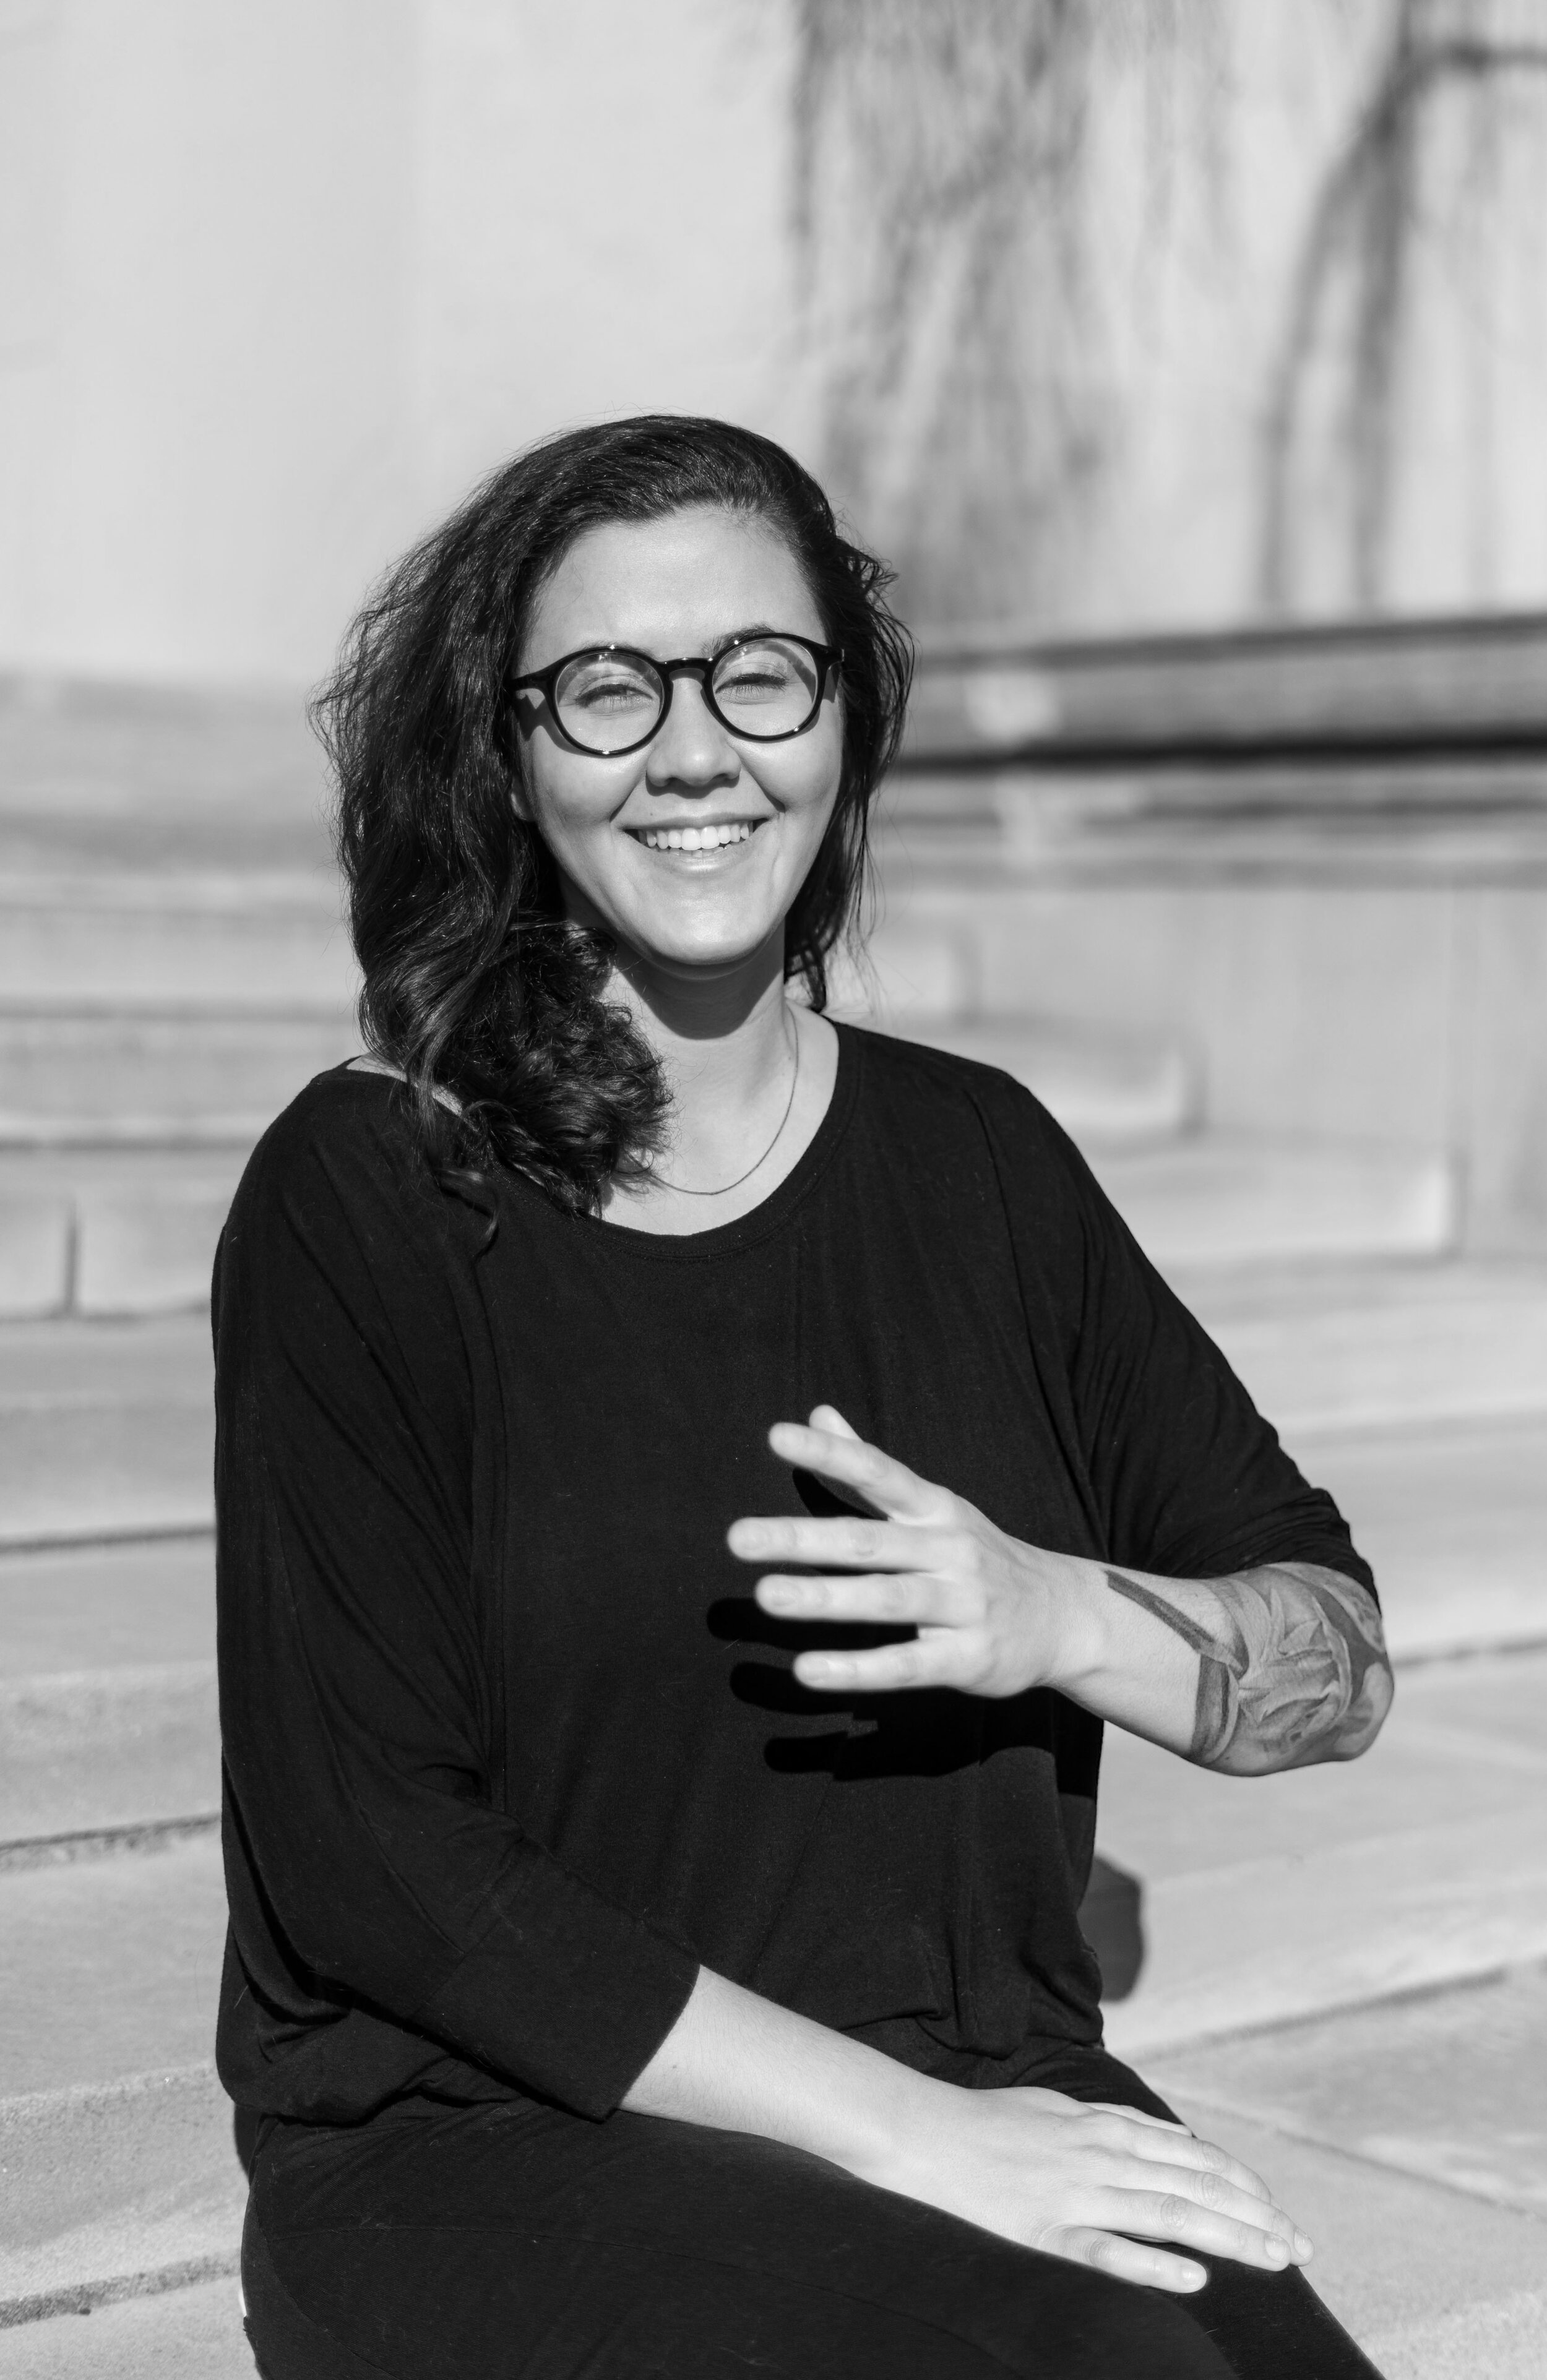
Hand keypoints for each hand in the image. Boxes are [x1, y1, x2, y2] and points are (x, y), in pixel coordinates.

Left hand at [728, 1407, 1083, 1698]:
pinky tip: (808, 1669)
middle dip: (802, 1536)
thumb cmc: (977, 1556)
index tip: (776, 1437)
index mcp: (936, 1509)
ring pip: (887, 1599)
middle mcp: (950, 1550)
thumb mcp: (933, 1506)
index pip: (879, 1472)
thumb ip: (869, 1468)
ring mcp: (963, 1605)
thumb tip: (818, 1413)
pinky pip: (907, 1664)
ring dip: (825, 1597)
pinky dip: (858, 1668)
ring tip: (766, 1595)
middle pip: (869, 1541)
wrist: (1064, 1617)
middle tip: (738, 1537)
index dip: (830, 1454)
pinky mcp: (969, 1659)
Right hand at [872, 2081, 1312, 2293]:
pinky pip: (1103, 2250)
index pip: (1191, 2157)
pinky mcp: (1040, 2231)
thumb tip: (1168, 2139)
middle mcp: (1097, 2156)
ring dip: (1228, 2237)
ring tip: (1275, 2260)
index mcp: (1101, 2128)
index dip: (1242, 2184)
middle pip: (1193, 2186)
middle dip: (1255, 2216)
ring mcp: (1070, 2193)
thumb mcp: (1057, 2108)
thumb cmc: (985, 2124)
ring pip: (1165, 2213)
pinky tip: (1194, 2277)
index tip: (1278, 2211)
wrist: (917, 2133)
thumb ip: (1111, 2123)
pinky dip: (1152, 2263)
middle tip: (1303, 2248)